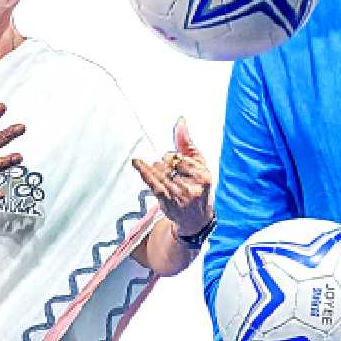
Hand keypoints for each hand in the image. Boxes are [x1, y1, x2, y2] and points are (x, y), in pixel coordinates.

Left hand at [132, 117, 212, 237]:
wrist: (195, 219)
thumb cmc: (197, 186)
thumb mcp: (198, 164)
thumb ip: (187, 143)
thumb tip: (180, 121)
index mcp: (204, 176)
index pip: (181, 157)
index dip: (174, 158)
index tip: (175, 163)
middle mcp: (193, 187)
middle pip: (169, 163)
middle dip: (165, 163)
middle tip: (170, 172)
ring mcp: (179, 196)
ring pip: (160, 172)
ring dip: (157, 169)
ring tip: (162, 173)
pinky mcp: (166, 202)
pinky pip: (152, 182)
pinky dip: (143, 170)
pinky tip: (136, 162)